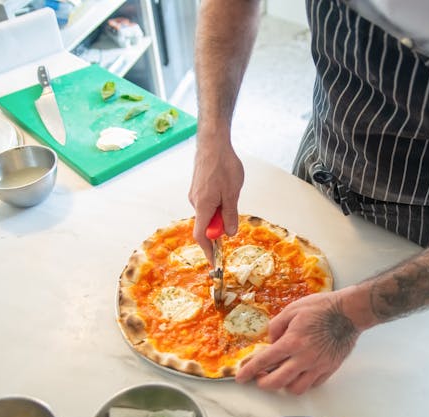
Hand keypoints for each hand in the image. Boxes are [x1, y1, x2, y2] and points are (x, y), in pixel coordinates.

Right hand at [189, 137, 243, 259]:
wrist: (213, 143)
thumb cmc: (223, 165)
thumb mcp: (232, 193)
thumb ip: (230, 215)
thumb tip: (229, 233)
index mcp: (202, 206)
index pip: (201, 236)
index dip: (208, 251)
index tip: (214, 262)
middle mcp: (195, 202)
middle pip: (206, 224)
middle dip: (220, 225)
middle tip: (233, 211)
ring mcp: (195, 195)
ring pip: (208, 213)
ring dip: (221, 211)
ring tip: (231, 190)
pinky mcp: (198, 188)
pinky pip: (208, 203)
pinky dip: (218, 202)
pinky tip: (226, 186)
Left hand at [235, 290, 363, 394]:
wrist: (349, 312)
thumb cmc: (322, 307)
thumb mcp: (292, 310)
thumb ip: (276, 326)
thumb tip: (270, 340)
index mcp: (292, 341)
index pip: (264, 361)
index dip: (249, 370)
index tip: (241, 377)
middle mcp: (304, 358)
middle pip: (277, 382)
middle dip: (263, 383)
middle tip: (260, 378)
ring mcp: (318, 366)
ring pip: (296, 388)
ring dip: (284, 385)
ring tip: (281, 376)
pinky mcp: (329, 369)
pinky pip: (313, 385)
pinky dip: (302, 382)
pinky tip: (299, 374)